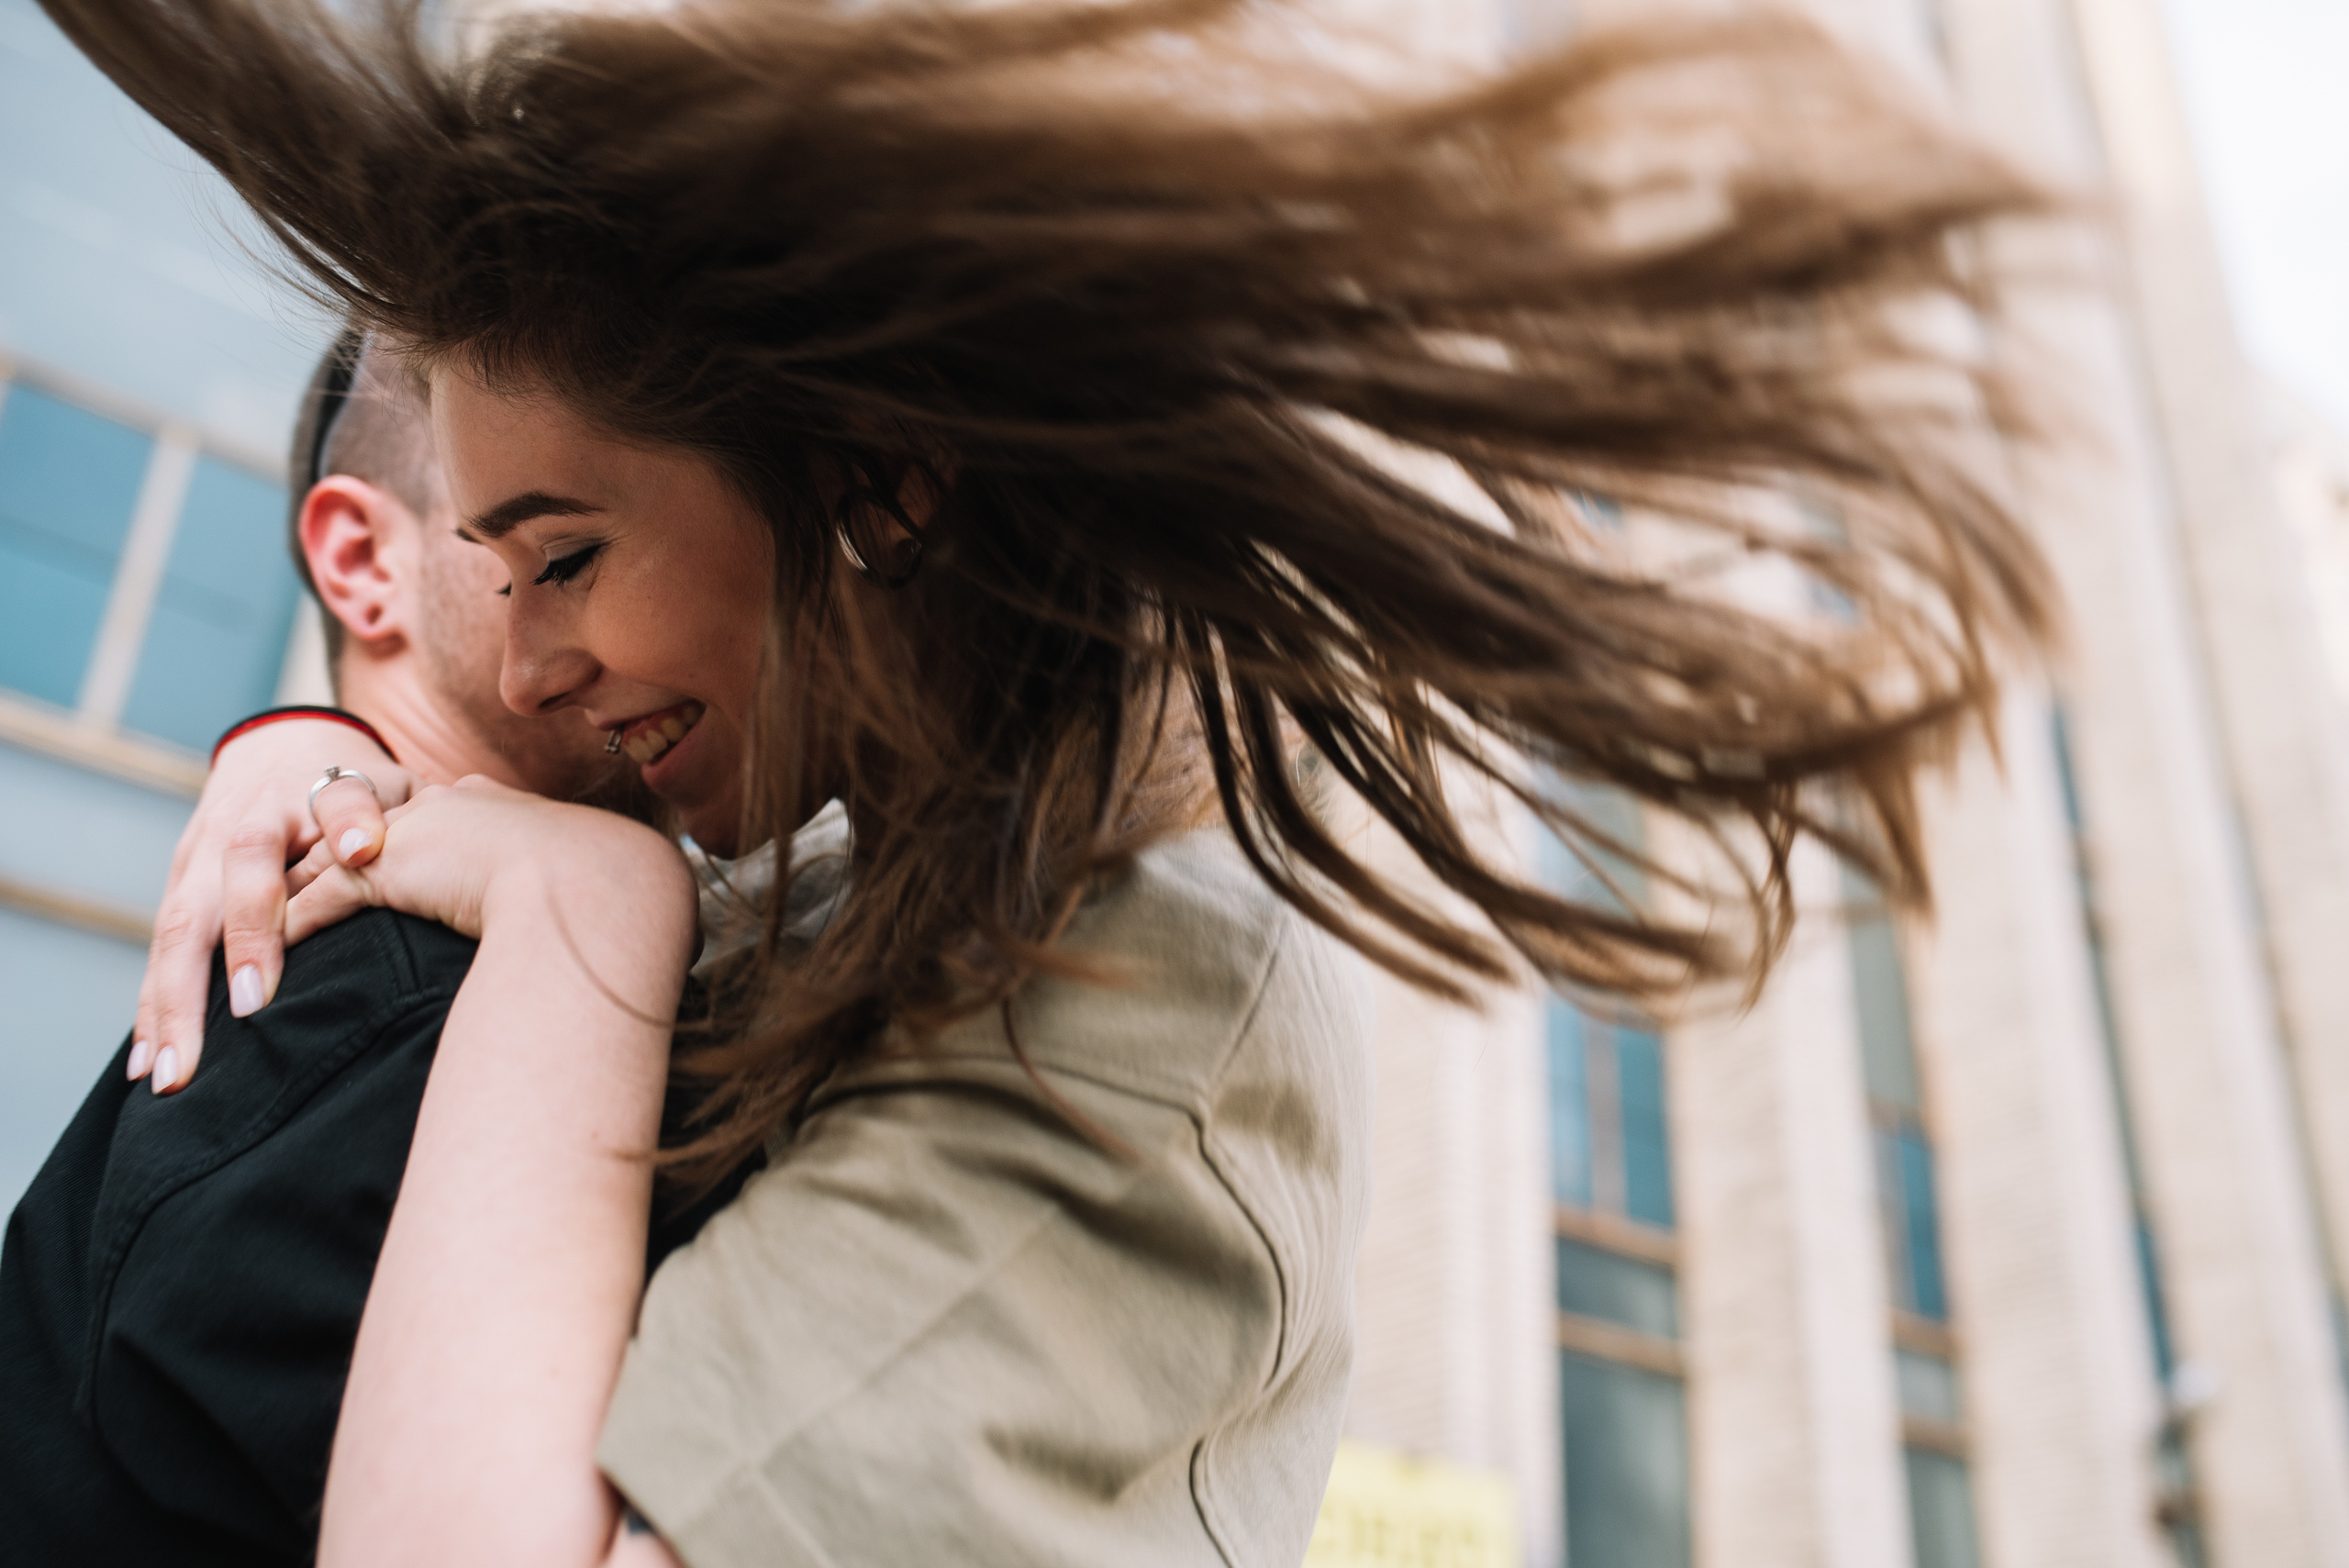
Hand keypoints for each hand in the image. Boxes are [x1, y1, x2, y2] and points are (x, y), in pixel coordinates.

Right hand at [138, 720, 412, 1092]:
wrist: (289, 753)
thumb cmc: (353, 785)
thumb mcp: (374, 783)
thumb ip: (362, 809)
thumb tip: (363, 846)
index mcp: (274, 807)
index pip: (255, 859)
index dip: (253, 925)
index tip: (260, 992)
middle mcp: (221, 838)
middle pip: (196, 913)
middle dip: (195, 990)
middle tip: (203, 1056)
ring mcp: (193, 867)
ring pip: (170, 940)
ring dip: (166, 1010)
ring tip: (167, 1076)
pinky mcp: (180, 894)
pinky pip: (162, 955)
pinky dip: (153, 1008)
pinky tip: (149, 1062)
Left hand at [286, 775, 694, 956]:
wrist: (597, 887)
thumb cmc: (620, 901)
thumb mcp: (606, 891)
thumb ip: (595, 907)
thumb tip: (636, 952)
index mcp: (498, 810)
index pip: (432, 826)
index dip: (404, 856)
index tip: (380, 883)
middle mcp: (447, 808)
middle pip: (366, 833)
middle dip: (327, 868)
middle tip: (287, 910)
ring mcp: (412, 831)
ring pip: (325, 866)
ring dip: (285, 912)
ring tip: (257, 958)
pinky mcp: (379, 867)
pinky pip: (312, 903)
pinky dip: (278, 940)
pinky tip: (259, 980)